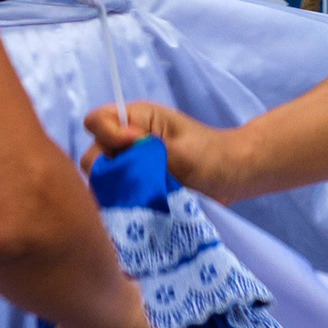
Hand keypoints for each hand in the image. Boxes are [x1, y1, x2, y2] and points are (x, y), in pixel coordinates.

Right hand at [87, 99, 245, 200]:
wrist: (233, 176)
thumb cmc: (212, 156)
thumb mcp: (180, 150)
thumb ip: (147, 150)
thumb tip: (119, 155)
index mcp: (137, 119)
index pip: (97, 121)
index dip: (108, 136)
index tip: (134, 148)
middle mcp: (127, 141)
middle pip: (93, 152)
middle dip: (109, 167)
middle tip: (136, 181)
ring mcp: (130, 164)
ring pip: (102, 177)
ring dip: (116, 188)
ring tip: (139, 197)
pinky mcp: (135, 186)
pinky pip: (115, 194)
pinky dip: (121, 202)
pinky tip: (136, 209)